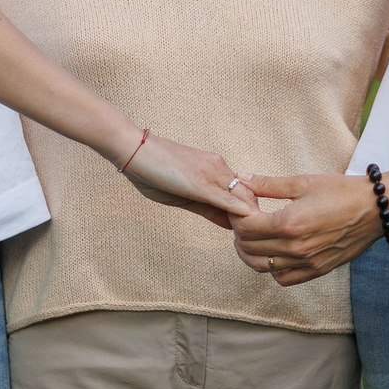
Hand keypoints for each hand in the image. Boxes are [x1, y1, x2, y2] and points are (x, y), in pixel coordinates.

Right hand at [121, 132, 254, 228]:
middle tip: (254, 239)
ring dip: (248, 219)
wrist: (134, 149)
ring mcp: (211, 174)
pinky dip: (238, 213)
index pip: (244, 192)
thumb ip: (208, 208)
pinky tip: (245, 226)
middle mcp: (219, 167)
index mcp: (216, 168)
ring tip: (251, 239)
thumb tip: (229, 223)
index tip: (249, 230)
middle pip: (248, 195)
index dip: (249, 211)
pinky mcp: (200, 184)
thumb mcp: (184, 195)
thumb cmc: (154, 170)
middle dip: (253, 218)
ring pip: (242, 198)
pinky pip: (226, 199)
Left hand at [229, 172, 382, 285]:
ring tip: (252, 237)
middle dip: (239, 233)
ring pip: (262, 268)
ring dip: (250, 253)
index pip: (246, 228)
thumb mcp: (303, 182)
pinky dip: (272, 269)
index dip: (236, 217)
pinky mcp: (317, 270)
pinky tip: (275, 252)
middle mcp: (296, 247)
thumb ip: (268, 184)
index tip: (240, 206)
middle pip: (249, 249)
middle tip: (244, 219)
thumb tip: (241, 179)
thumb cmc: (341, 191)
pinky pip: (284, 278)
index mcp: (289, 223)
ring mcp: (307, 262)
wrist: (376, 209)